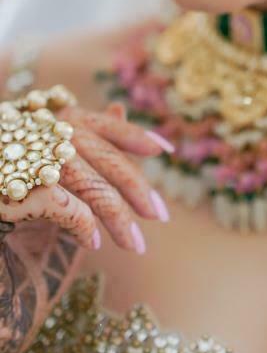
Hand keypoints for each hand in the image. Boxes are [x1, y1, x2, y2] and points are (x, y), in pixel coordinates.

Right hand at [0, 100, 171, 252]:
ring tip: (134, 244)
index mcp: (68, 117)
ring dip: (120, 221)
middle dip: (140, 191)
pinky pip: (71, 209)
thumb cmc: (11, 154)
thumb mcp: (50, 134)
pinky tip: (94, 242)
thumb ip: (88, 127)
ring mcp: (46, 158)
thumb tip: (121, 109)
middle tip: (160, 215)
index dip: (140, 137)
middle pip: (112, 162)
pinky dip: (85, 226)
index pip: (112, 126)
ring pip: (98, 190)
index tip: (166, 150)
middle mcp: (61, 132)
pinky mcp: (31, 186)